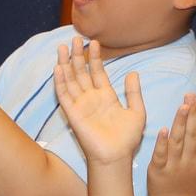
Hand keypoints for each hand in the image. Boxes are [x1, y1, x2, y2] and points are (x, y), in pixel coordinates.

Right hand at [54, 38, 144, 164]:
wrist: (116, 157)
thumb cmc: (127, 139)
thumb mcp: (137, 112)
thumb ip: (134, 92)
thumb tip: (133, 73)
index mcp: (106, 97)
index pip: (98, 72)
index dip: (95, 58)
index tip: (94, 42)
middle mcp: (92, 98)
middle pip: (82, 72)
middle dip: (78, 55)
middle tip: (75, 38)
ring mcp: (81, 105)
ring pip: (71, 80)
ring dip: (66, 64)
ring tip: (63, 47)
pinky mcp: (73, 114)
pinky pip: (64, 95)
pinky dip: (61, 81)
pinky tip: (58, 68)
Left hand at [147, 96, 195, 195]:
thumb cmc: (192, 189)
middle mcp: (190, 161)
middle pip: (192, 134)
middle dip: (192, 113)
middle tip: (190, 95)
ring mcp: (174, 166)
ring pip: (179, 141)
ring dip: (180, 122)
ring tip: (182, 105)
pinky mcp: (158, 171)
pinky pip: (161, 154)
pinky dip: (163, 142)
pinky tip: (164, 129)